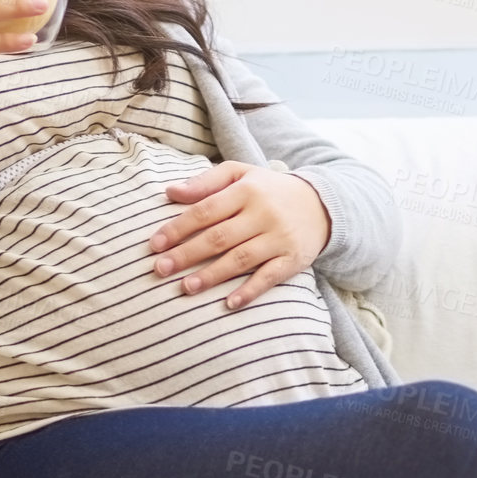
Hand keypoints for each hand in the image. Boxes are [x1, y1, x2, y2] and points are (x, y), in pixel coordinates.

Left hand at [150, 161, 332, 310]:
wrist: (322, 204)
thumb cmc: (269, 190)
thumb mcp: (240, 174)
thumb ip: (205, 182)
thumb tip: (170, 192)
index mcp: (246, 190)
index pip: (206, 210)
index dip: (178, 228)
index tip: (154, 244)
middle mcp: (263, 214)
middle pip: (219, 237)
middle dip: (187, 254)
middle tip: (160, 269)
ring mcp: (279, 238)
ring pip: (241, 259)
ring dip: (212, 275)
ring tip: (185, 288)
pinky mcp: (293, 259)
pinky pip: (269, 277)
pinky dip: (250, 291)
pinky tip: (229, 303)